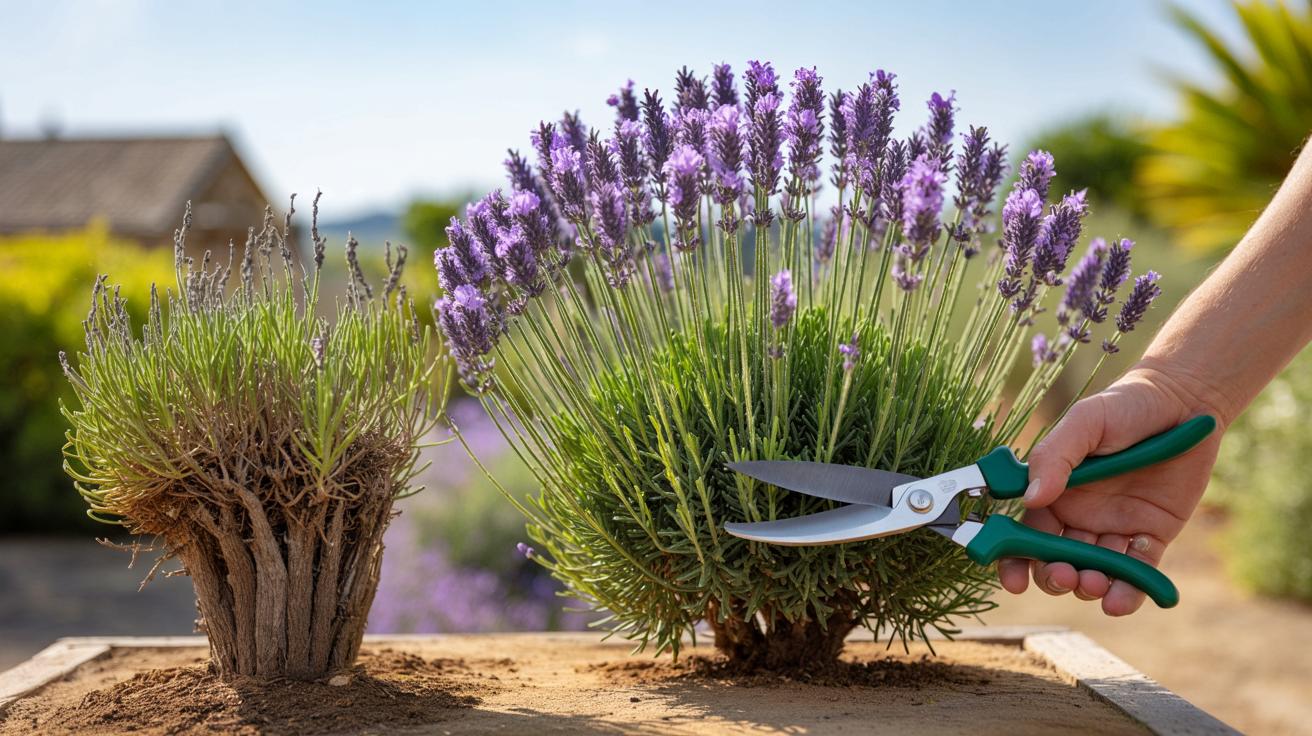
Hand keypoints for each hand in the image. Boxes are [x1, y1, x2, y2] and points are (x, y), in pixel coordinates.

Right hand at [997, 362, 1224, 614]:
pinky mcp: (1152, 537)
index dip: (1014, 561)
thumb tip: (1029, 499)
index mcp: (1056, 493)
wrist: (1185, 404)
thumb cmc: (1126, 407)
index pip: (1026, 535)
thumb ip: (1054, 457)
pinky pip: (1137, 573)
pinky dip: (1128, 593)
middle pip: (1057, 562)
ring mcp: (1116, 529)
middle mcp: (1080, 517)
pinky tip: (1119, 601)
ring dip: (1089, 586)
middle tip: (1064, 575)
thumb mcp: (1084, 423)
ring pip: (1095, 573)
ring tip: (1094, 583)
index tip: (1013, 581)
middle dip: (1055, 577)